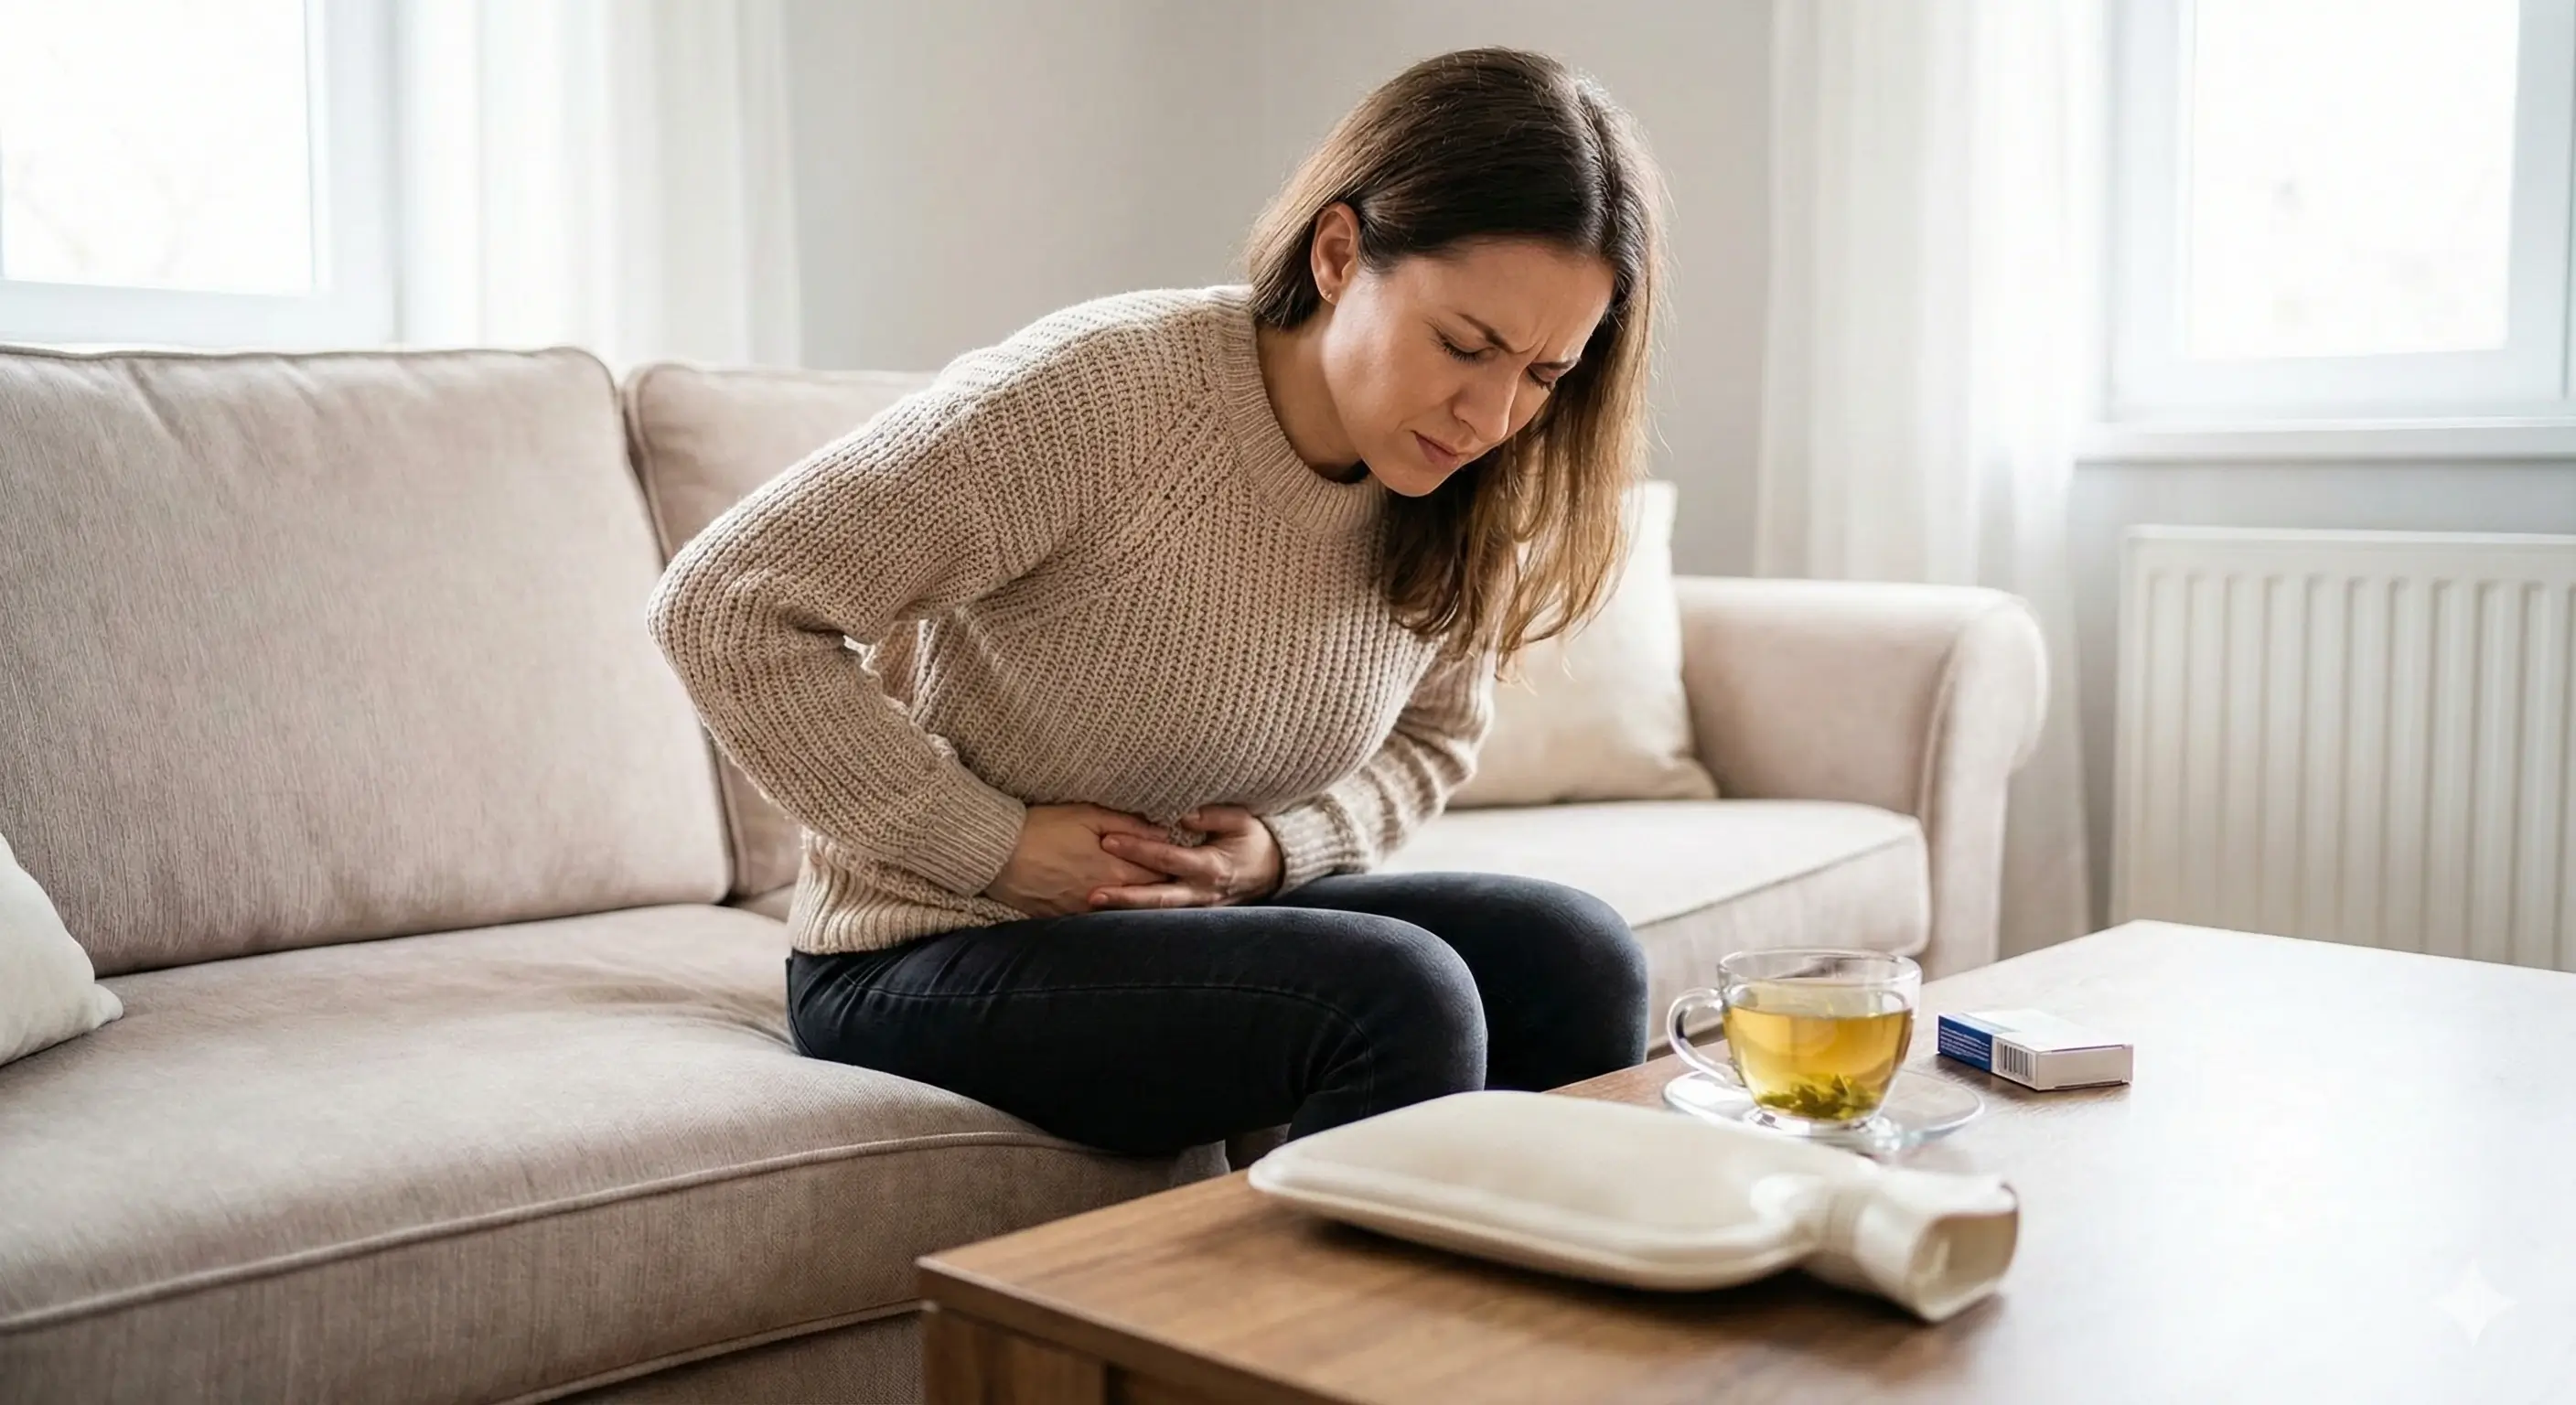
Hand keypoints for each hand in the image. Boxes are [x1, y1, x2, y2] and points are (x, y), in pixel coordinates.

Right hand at [984, 804, 1173, 917]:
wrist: (994, 854)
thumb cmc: (1041, 827)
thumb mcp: (1087, 815)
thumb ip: (1129, 824)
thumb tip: (1163, 831)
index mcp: (1115, 871)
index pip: (1158, 875)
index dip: (1171, 867)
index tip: (1180, 860)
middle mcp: (1103, 898)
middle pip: (1143, 898)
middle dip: (1158, 887)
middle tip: (1173, 877)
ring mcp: (1081, 913)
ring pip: (1118, 911)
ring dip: (1131, 901)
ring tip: (1141, 888)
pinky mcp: (1061, 918)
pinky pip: (1092, 919)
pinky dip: (1104, 910)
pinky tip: (1106, 899)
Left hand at [1089, 805, 1282, 910]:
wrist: (1275, 869)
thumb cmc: (1254, 839)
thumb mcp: (1240, 820)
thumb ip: (1211, 816)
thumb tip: (1181, 815)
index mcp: (1211, 866)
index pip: (1167, 858)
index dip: (1137, 849)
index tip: (1109, 840)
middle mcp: (1201, 892)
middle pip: (1156, 897)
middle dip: (1123, 896)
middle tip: (1092, 893)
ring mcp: (1198, 908)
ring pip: (1157, 914)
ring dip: (1126, 911)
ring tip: (1094, 906)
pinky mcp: (1195, 915)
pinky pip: (1164, 917)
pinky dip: (1139, 915)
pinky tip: (1112, 914)